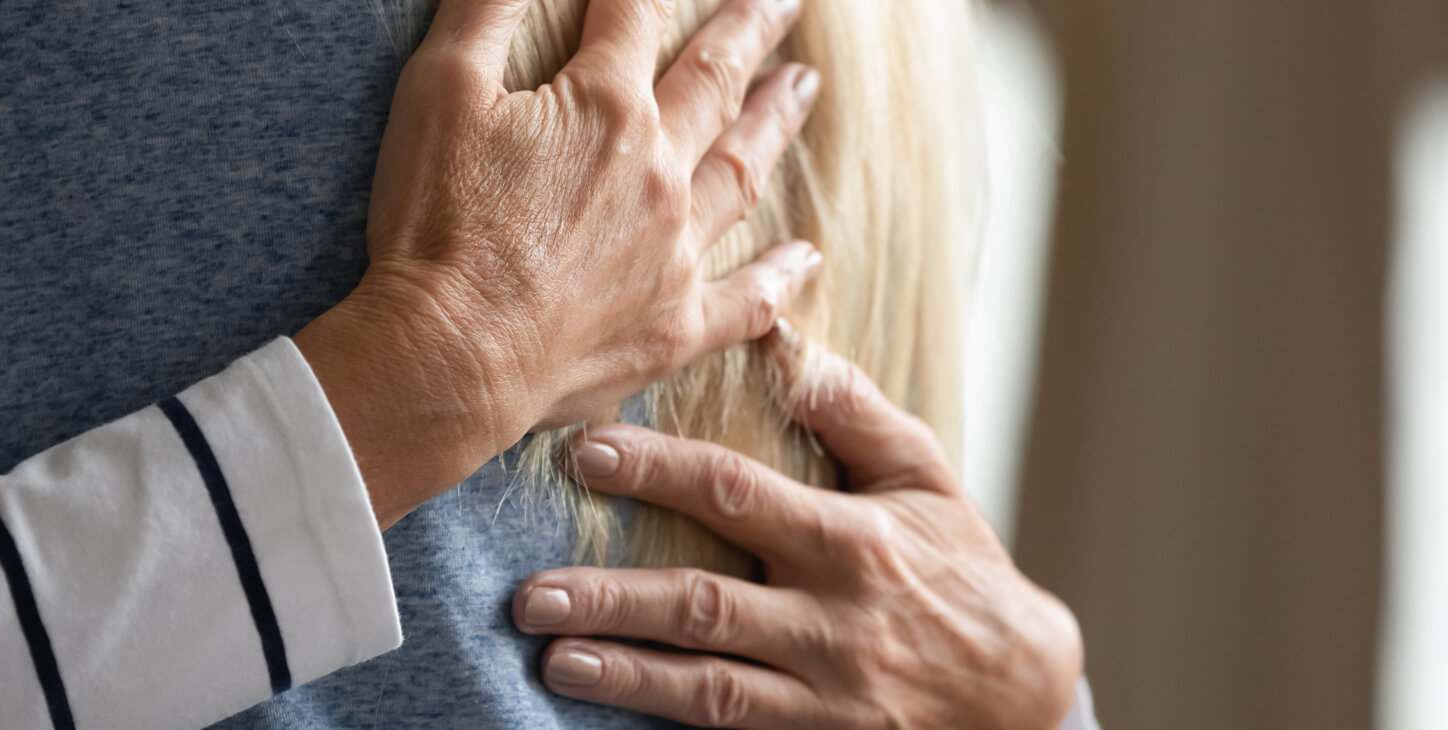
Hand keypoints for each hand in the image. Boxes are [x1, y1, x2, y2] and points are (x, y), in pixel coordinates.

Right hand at [296, 0, 823, 526]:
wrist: (448, 357)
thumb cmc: (433, 223)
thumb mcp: (440, 86)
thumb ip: (490, 6)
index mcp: (605, 106)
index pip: (636, 17)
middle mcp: (659, 170)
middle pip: (715, 81)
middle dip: (751, 30)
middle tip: (786, 2)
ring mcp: (675, 251)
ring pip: (741, 169)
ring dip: (774, 120)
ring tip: (801, 86)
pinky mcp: (674, 325)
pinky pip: (747, 298)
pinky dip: (780, 275)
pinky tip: (806, 256)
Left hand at [512, 328, 1084, 728]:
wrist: (1024, 690)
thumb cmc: (961, 569)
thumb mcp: (925, 479)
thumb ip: (853, 411)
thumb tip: (782, 339)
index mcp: (849, 540)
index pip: (735, 495)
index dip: (656, 471)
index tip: (583, 452)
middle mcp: (832, 621)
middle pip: (704, 603)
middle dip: (612, 597)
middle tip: (530, 592)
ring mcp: (824, 694)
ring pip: (709, 686)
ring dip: (624, 672)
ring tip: (552, 657)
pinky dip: (667, 722)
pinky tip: (610, 708)